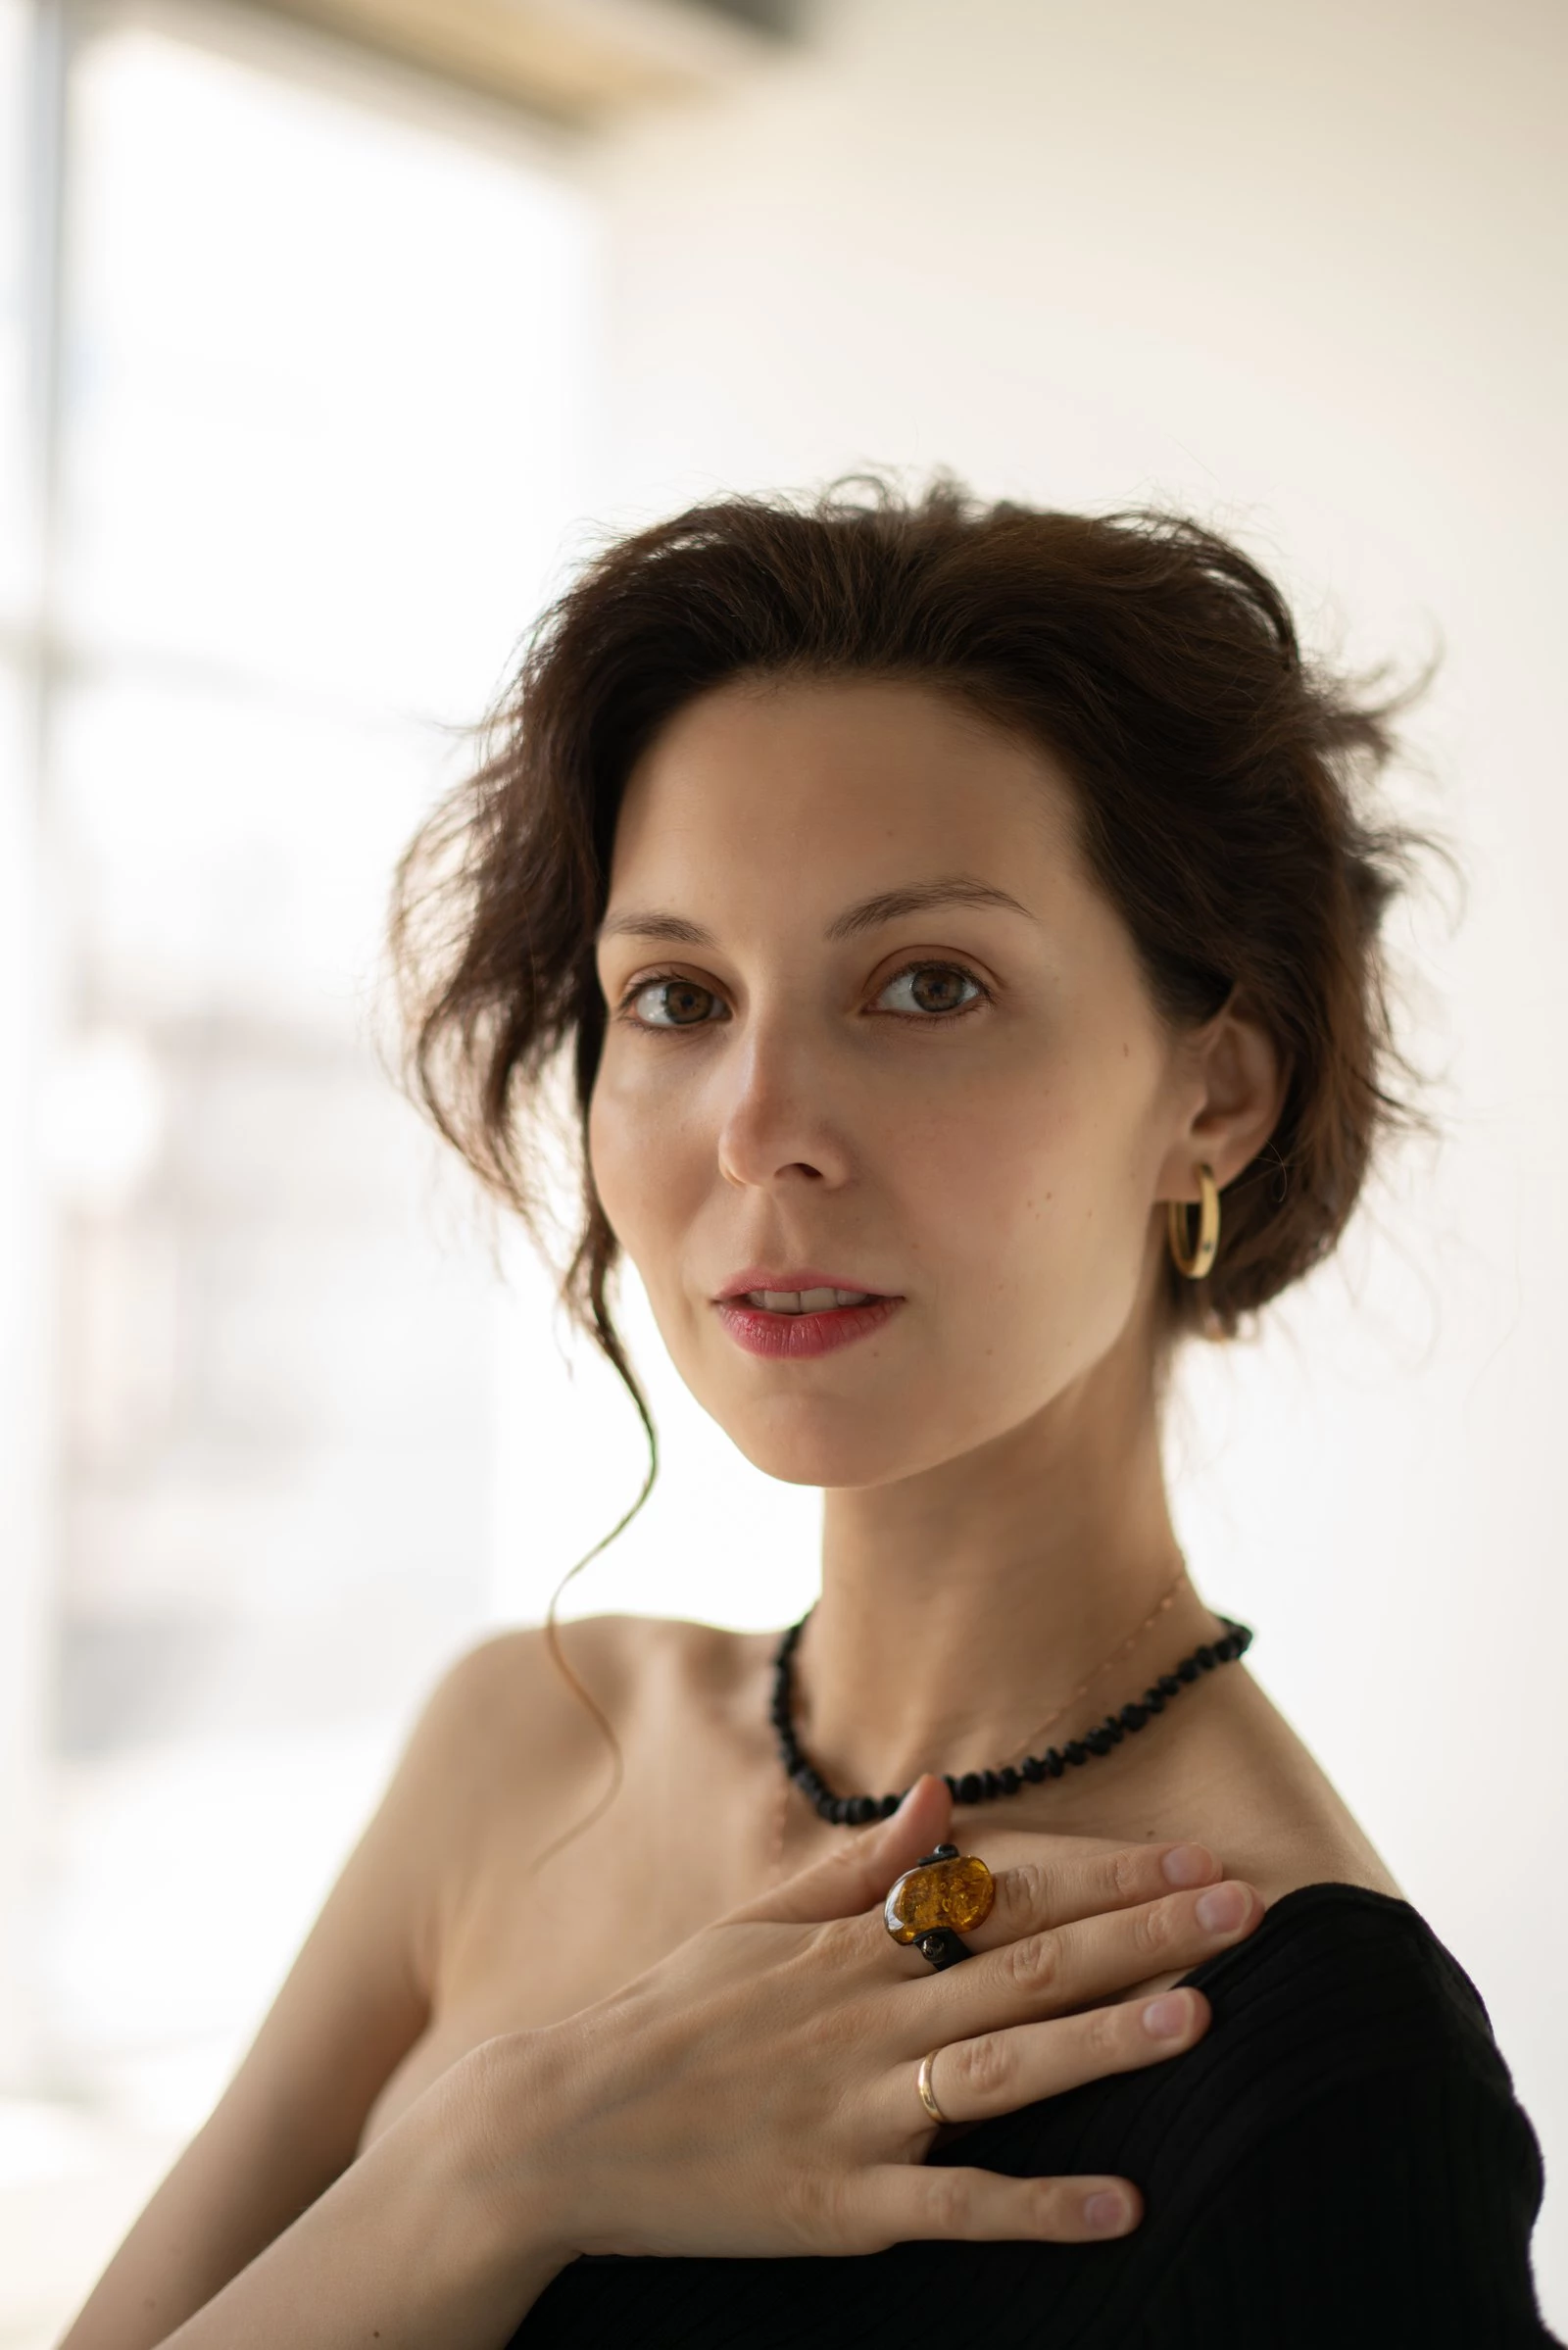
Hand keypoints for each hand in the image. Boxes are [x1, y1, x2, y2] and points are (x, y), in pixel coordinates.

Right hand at [472, 1770, 1261, 2263]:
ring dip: (1106, 2042)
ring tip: (1203, 2017)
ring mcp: (856, 2112)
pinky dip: (1037, 2207)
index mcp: (850, 1945)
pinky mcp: (839, 2205)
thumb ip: (856, 1862)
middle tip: (1246, 1906)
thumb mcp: (754, 1920)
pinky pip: (954, 2209)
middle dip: (1144, 1934)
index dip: (1105, 1875)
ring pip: (1003, 2070)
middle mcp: (866, 2016)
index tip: (1191, 1852)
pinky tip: (1120, 2205)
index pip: (1001, 1896)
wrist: (557, 2126)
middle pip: (1026, 1966)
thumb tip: (945, 1794)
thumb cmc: (666, 2016)